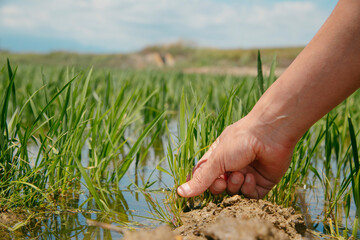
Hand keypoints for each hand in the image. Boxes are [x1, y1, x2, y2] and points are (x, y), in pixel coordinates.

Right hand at [177, 115, 295, 198]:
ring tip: (241, 173)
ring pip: (234, 192)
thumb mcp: (216, 160)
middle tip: (222, 180)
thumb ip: (201, 179)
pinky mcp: (262, 182)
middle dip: (219, 186)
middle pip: (218, 188)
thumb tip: (180, 192)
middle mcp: (231, 166)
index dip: (202, 184)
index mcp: (218, 157)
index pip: (204, 177)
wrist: (270, 134)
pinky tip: (251, 176)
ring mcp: (246, 174)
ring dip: (235, 184)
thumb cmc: (240, 141)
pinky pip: (250, 195)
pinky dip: (249, 188)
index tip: (199, 187)